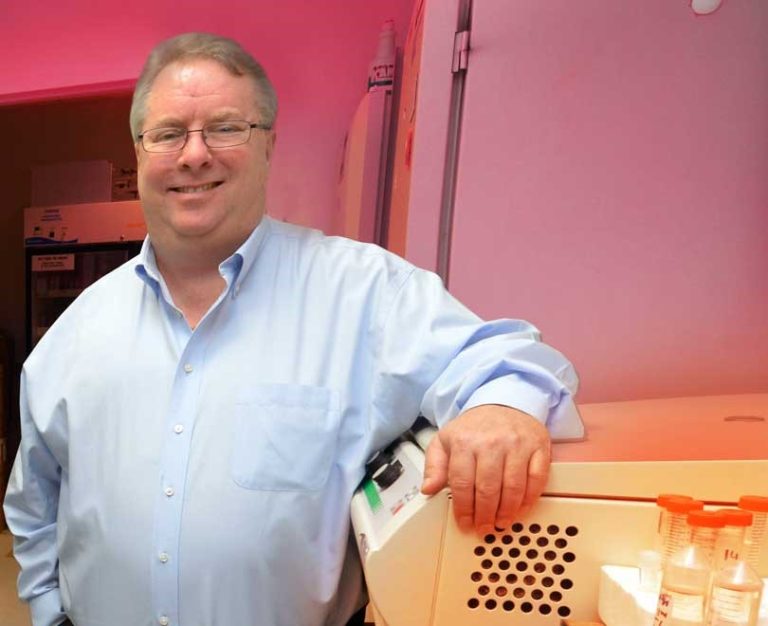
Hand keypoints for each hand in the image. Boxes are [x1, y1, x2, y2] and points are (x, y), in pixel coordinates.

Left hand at [420, 404, 550, 533]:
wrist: (505, 401)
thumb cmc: (475, 427)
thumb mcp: (446, 440)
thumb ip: (434, 465)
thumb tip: (428, 489)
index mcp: (465, 441)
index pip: (462, 483)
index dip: (463, 509)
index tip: (464, 523)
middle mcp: (492, 443)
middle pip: (488, 489)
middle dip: (485, 515)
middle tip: (484, 528)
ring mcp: (517, 445)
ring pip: (513, 488)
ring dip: (506, 512)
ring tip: (500, 522)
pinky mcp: (538, 447)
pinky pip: (536, 479)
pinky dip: (529, 499)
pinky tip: (520, 509)